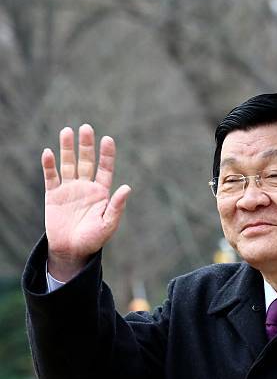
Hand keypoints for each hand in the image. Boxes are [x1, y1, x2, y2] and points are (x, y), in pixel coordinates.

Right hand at [42, 124, 130, 280]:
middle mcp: (86, 187)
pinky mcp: (53, 195)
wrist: (72, 251)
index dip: (107, 154)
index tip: (108, 139)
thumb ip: (117, 206)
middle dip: (86, 145)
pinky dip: (49, 165)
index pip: (105, 169)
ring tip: (67, 131)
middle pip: (86, 161)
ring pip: (68, 164)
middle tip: (86, 127)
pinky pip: (51, 177)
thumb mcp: (108, 224)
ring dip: (67, 149)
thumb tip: (127, 187)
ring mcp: (69, 190)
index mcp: (101, 193)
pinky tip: (48, 152)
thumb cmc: (94, 239)